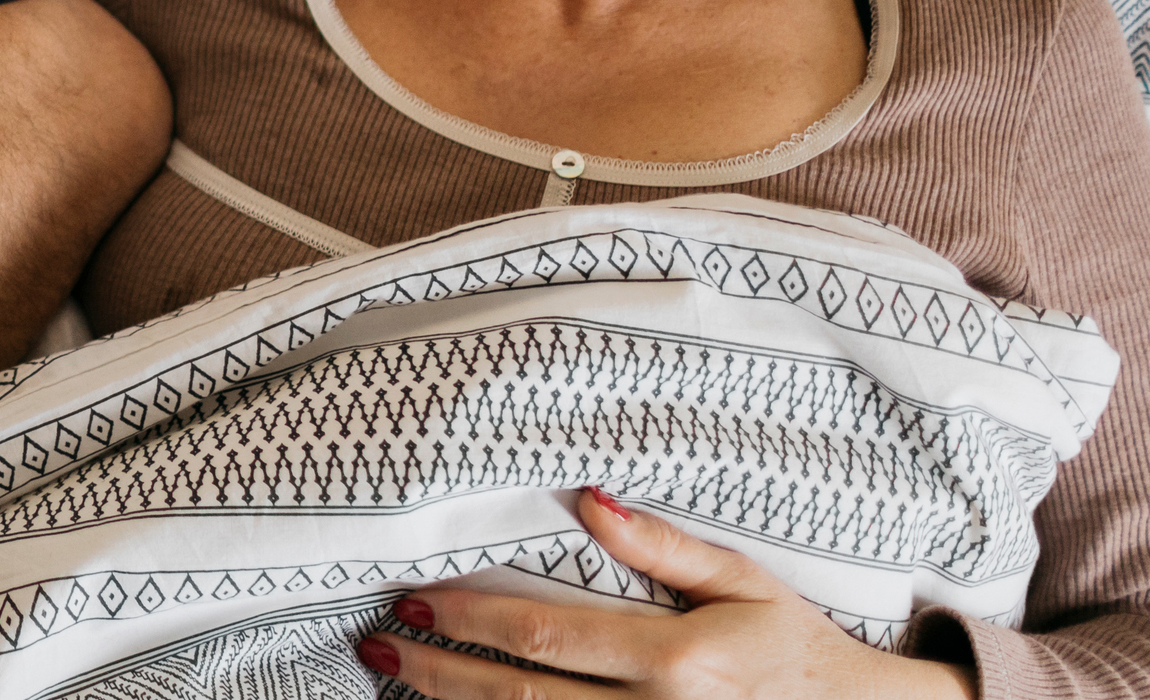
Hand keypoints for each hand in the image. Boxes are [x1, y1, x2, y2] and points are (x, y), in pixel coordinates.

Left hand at [356, 487, 976, 699]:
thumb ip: (664, 547)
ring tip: (399, 683)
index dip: (472, 620)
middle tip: (378, 649)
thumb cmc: (797, 647)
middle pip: (522, 697)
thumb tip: (588, 497)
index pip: (548, 637)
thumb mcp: (745, 584)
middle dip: (440, 672)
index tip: (414, 601)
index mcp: (679, 661)